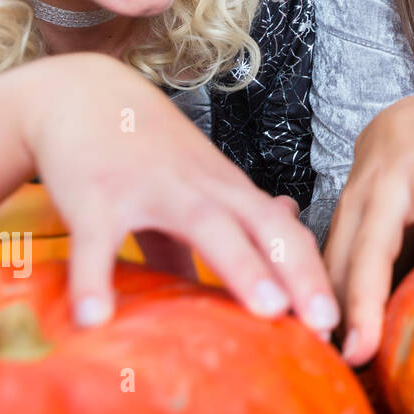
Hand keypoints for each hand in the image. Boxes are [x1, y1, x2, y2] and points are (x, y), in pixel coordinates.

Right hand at [20, 54, 336, 334]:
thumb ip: (197, 248)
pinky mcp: (96, 195)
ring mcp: (151, 188)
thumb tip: (216, 300)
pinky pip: (97, 241)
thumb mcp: (183, 192)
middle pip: (262, 225)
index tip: (332, 320)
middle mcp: (201, 186)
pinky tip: (96, 319)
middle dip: (299, 272)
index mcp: (226, 189)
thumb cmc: (140, 150)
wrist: (81, 91)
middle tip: (325, 322)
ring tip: (269, 313)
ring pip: (205, 224)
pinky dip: (95, 278)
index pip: (284, 230)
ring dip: (242, 266)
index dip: (311, 272)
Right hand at [324, 93, 413, 364]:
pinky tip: (329, 337)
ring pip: (340, 260)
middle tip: (363, 349)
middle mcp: (385, 186)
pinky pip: (328, 264)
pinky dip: (325, 299)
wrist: (400, 119)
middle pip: (372, 245)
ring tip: (344, 358)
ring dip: (338, 310)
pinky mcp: (335, 219)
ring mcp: (352, 203)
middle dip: (365, 298)